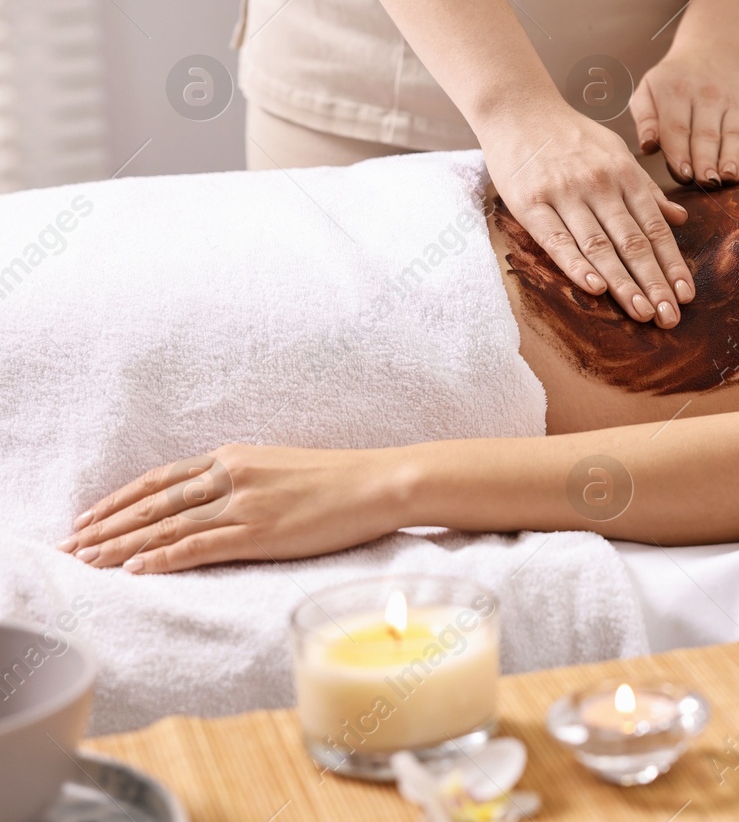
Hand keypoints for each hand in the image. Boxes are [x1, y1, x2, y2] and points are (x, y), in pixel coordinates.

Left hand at [57, 446, 401, 573]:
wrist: (380, 482)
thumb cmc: (340, 479)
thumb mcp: (281, 467)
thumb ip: (244, 479)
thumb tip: (215, 499)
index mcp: (234, 457)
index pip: (160, 479)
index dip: (119, 499)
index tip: (89, 517)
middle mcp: (231, 475)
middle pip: (152, 502)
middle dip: (106, 525)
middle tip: (71, 544)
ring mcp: (244, 503)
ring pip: (166, 525)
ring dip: (121, 544)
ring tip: (88, 560)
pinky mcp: (260, 531)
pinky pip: (198, 546)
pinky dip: (161, 557)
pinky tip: (135, 568)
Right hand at [481, 103, 692, 326]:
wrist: (517, 107)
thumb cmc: (570, 134)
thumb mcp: (616, 151)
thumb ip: (646, 188)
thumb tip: (680, 218)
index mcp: (624, 174)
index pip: (655, 227)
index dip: (672, 264)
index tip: (686, 295)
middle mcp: (600, 185)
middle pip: (633, 242)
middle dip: (654, 283)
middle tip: (670, 317)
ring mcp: (565, 194)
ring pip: (599, 246)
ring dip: (623, 283)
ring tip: (642, 312)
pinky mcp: (530, 203)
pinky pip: (557, 239)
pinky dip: (576, 265)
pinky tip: (595, 289)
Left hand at [631, 45, 738, 186]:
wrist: (711, 53)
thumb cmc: (672, 82)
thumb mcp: (648, 90)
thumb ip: (644, 119)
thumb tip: (647, 147)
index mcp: (675, 93)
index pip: (677, 128)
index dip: (680, 153)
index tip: (682, 176)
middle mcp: (707, 97)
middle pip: (707, 134)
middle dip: (707, 161)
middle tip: (706, 182)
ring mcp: (732, 104)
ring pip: (733, 134)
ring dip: (733, 157)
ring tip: (729, 176)